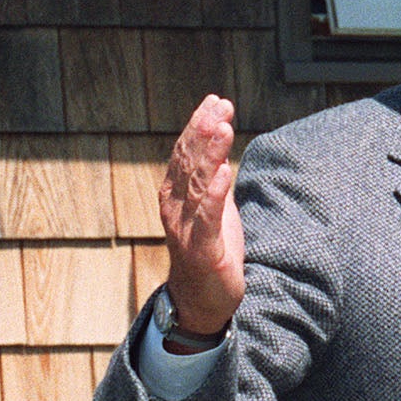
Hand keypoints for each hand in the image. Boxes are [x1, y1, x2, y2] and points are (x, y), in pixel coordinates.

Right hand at [159, 94, 243, 337]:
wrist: (201, 299)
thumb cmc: (207, 248)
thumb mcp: (212, 204)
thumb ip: (212, 173)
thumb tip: (218, 136)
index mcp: (175, 194)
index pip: (185, 152)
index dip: (199, 125)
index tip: (216, 101)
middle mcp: (175, 207)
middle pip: (188, 163)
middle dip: (204, 132)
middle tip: (220, 106)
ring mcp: (186, 229)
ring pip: (197, 185)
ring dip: (210, 155)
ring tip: (222, 129)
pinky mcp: (203, 250)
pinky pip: (208, 219)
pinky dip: (215, 195)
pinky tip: (225, 173)